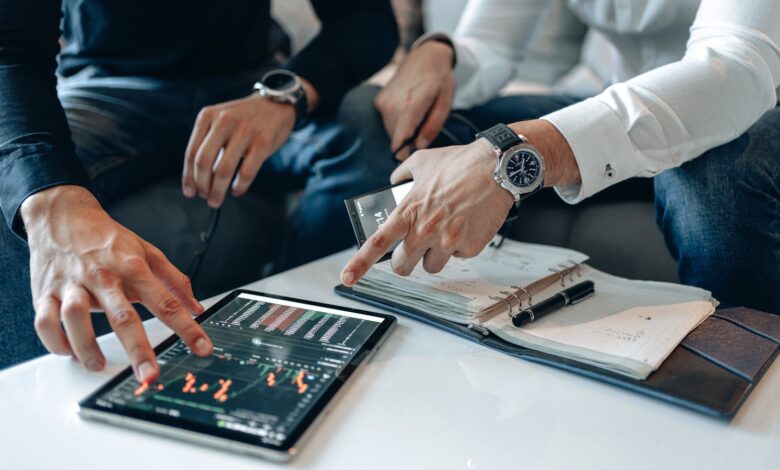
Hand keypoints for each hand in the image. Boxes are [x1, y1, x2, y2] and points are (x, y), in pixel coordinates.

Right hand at [21, 185, 211, 382]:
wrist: (62, 216)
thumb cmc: (107, 239)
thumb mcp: (147, 252)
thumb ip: (174, 280)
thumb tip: (197, 307)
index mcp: (133, 267)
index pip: (166, 302)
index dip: (187, 327)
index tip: (202, 348)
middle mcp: (103, 277)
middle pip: (123, 316)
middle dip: (138, 349)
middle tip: (150, 375)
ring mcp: (72, 284)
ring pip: (75, 317)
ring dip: (87, 346)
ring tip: (98, 365)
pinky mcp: (46, 291)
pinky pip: (45, 320)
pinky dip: (54, 340)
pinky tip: (68, 352)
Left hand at [182, 94, 294, 207]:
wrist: (276, 104)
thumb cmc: (244, 119)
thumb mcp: (221, 122)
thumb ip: (209, 145)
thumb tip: (198, 180)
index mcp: (208, 116)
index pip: (192, 153)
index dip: (189, 177)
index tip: (190, 192)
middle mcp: (224, 122)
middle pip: (204, 162)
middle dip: (202, 185)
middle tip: (205, 197)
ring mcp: (245, 131)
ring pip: (224, 170)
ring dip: (218, 190)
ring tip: (217, 199)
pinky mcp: (263, 142)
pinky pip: (246, 172)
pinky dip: (239, 187)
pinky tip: (236, 191)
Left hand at [339, 119, 580, 284]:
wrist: (497, 168)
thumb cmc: (460, 163)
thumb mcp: (422, 161)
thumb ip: (402, 174)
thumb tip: (393, 181)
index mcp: (408, 211)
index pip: (377, 244)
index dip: (359, 264)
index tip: (347, 279)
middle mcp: (425, 229)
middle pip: (403, 266)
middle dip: (406, 261)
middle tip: (414, 249)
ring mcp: (448, 241)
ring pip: (432, 266)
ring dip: (436, 254)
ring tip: (448, 229)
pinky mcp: (470, 247)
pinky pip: (458, 257)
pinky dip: (461, 246)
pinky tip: (468, 224)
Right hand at [375, 40, 454, 160]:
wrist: (425, 55)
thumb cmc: (440, 79)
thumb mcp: (445, 103)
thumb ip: (432, 126)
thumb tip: (419, 146)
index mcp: (410, 107)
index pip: (399, 142)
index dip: (404, 155)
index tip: (413, 159)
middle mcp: (392, 106)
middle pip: (396, 139)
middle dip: (408, 141)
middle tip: (424, 130)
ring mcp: (383, 102)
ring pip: (391, 131)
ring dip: (403, 131)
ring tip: (418, 116)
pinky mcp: (379, 100)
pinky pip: (387, 121)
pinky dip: (398, 121)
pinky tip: (409, 109)